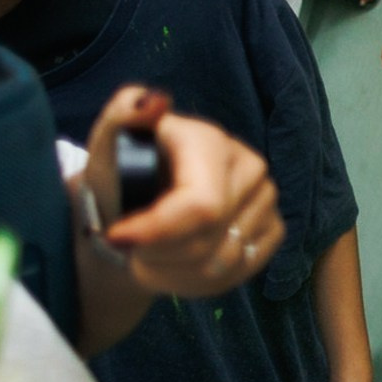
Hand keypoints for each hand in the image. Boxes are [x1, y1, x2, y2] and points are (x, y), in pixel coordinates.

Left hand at [86, 88, 282, 293]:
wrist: (140, 203)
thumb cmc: (120, 173)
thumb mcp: (107, 142)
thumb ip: (121, 116)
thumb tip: (152, 102)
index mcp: (212, 141)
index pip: (201, 206)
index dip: (159, 231)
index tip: (117, 238)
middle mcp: (250, 166)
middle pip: (209, 240)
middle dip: (159, 253)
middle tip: (130, 244)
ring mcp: (268, 199)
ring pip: (222, 262)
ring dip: (174, 268)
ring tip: (149, 253)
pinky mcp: (275, 228)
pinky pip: (239, 271)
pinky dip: (198, 278)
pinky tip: (175, 261)